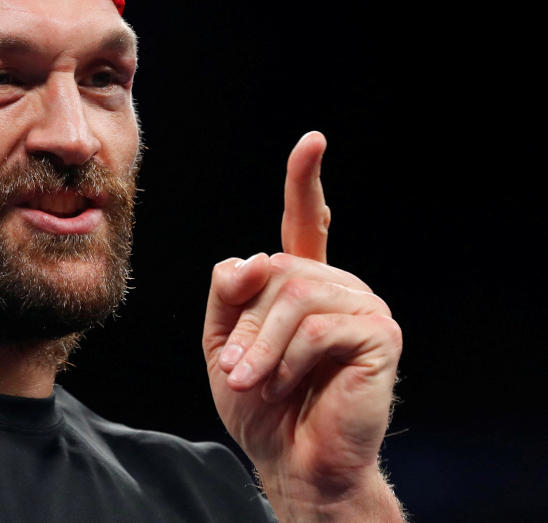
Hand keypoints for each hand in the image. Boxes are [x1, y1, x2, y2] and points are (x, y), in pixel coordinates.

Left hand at [202, 132, 403, 520]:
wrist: (293, 461)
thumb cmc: (260, 405)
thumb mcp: (223, 342)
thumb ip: (228, 294)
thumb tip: (249, 259)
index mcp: (303, 284)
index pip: (305, 223)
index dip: (305, 182)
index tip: (312, 141)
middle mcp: (339, 286)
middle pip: (277, 268)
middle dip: (246, 324)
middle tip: (235, 370)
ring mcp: (364, 307)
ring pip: (295, 294)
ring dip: (261, 345)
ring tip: (250, 381)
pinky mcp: (380, 334)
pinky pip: (318, 325)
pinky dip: (287, 358)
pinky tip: (284, 384)